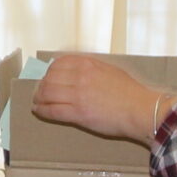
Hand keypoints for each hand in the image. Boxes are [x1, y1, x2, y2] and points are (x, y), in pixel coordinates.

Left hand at [30, 53, 173, 146]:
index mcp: (88, 64)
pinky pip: (52, 110)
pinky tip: (39, 110)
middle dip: (42, 85)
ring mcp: (77, 95)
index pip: (59, 63)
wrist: (140, 109)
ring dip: (39, 98)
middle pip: (50, 78)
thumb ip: (93, 68)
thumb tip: (80, 69)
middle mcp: (80, 77)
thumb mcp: (111, 70)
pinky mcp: (78, 113)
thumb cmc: (131, 92)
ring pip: (47, 93)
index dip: (50, 70)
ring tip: (37, 101)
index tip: (47, 75)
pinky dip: (42, 110)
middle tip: (40, 91)